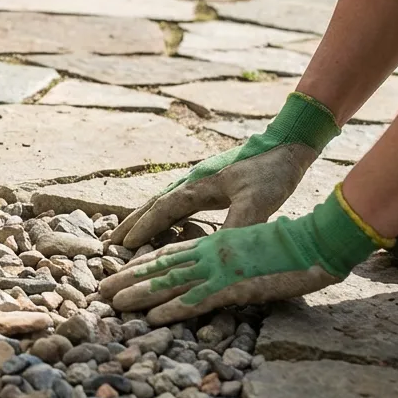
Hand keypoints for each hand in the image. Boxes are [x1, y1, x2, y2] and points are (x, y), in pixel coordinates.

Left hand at [100, 186, 389, 324]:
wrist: (320, 238)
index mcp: (216, 243)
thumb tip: (224, 273)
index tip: (122, 271)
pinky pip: (197, 299)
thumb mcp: (257, 249)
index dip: (144, 264)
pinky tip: (151, 318)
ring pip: (169, 282)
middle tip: (100, 289)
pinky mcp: (233, 284)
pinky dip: (172, 309)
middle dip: (128, 278)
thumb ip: (236, 259)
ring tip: (111, 302)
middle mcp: (210, 253)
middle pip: (160, 266)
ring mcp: (219, 269)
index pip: (171, 253)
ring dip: (138, 294)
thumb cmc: (297, 245)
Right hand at [107, 92, 338, 248]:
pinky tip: (166, 224)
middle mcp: (193, 181)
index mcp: (198, 186)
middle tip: (109, 241)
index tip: (122, 247)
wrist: (288, 143)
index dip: (142, 230)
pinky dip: (164, 216)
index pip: (161, 210)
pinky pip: (179, 203)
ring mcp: (201, 180)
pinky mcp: (212, 182)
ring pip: (164, 202)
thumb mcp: (258, 202)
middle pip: (153, 204)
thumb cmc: (272, 171)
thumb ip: (236, 228)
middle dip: (131, 224)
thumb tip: (217, 254)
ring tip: (128, 234)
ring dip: (144, 219)